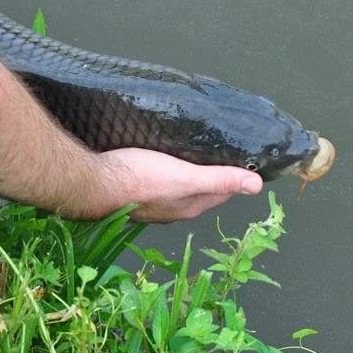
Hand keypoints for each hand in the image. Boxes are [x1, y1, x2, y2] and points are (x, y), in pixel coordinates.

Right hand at [101, 147, 262, 222]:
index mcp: (191, 206)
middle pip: (205, 187)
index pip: (225, 191)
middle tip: (221, 144)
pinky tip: (165, 153)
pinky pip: (162, 178)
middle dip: (214, 169)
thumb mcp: (186, 177)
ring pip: (182, 183)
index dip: (236, 174)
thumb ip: (219, 180)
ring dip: (190, 168)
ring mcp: (156, 201)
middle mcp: (176, 208)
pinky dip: (169, 166)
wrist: (95, 183)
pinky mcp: (138, 190)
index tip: (244, 155)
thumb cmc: (141, 180)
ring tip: (195, 145)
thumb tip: (256, 185)